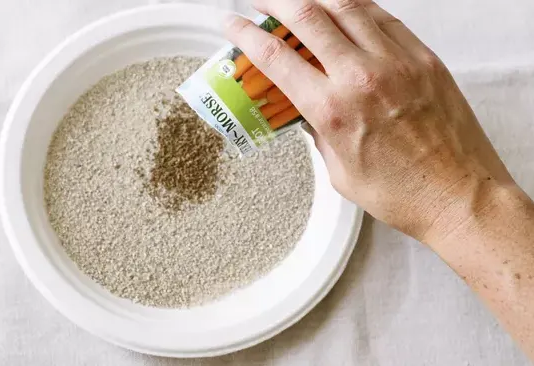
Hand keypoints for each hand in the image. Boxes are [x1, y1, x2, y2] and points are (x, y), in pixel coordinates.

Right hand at [225, 0, 514, 241]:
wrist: (459, 195)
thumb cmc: (402, 192)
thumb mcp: (340, 170)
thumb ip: (318, 133)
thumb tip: (306, 111)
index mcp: (333, 110)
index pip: (276, 58)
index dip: (246, 34)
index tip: (232, 24)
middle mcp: (362, 77)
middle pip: (308, 17)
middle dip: (276, 1)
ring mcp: (397, 61)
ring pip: (346, 5)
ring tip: (298, 0)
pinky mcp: (423, 58)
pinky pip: (383, 18)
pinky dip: (356, 7)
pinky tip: (344, 10)